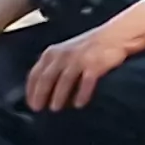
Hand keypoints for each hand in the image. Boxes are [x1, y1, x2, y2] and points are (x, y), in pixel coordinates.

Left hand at [27, 5, 144, 110]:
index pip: (35, 73)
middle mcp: (63, 55)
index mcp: (52, 53)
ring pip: (64, 80)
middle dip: (40, 94)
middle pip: (47, 77)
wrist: (115, 36)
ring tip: (55, 109)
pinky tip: (79, 104)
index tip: (29, 103)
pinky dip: (82, 94)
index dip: (31, 89)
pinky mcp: (95, 63)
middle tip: (37, 109)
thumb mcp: (64, 53)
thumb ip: (52, 66)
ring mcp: (79, 59)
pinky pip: (86, 81)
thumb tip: (40, 90)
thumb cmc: (87, 49)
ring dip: (58, 96)